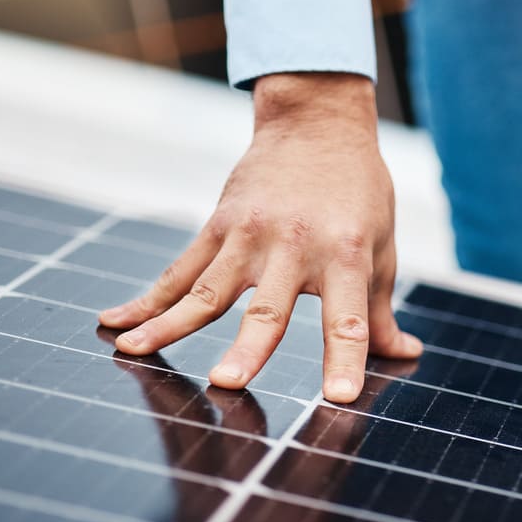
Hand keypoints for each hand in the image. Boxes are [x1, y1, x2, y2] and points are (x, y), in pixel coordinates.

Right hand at [99, 73, 422, 403]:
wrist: (318, 124)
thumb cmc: (359, 193)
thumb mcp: (381, 247)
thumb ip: (381, 311)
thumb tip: (405, 356)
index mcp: (347, 256)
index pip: (349, 318)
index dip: (346, 357)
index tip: (339, 397)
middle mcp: (297, 246)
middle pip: (269, 307)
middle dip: (249, 347)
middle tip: (228, 382)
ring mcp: (252, 234)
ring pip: (208, 289)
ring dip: (170, 324)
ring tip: (134, 352)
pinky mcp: (219, 224)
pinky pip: (180, 268)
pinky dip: (148, 298)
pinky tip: (115, 322)